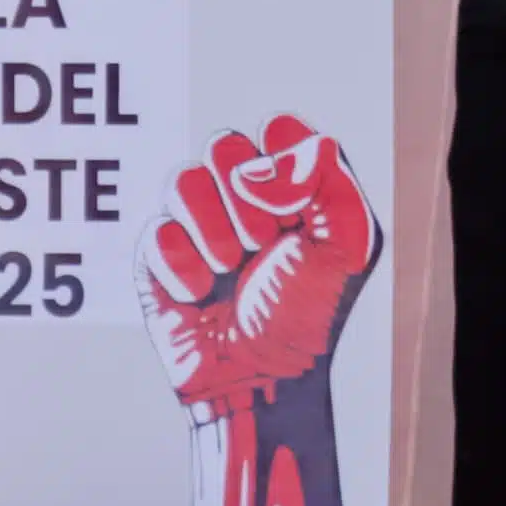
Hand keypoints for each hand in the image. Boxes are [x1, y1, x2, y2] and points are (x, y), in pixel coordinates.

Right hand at [142, 117, 381, 418]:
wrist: (263, 376)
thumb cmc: (308, 313)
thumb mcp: (348, 242)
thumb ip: (326, 175)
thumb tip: (255, 163)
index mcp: (288, 184)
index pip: (276, 129)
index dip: (284, 167)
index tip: (298, 215)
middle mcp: (239, 196)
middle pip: (222, 144)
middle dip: (246, 201)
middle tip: (263, 246)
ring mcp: (195, 223)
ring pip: (183, 180)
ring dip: (214, 233)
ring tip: (231, 272)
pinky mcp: (158, 255)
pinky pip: (157, 231)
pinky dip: (185, 269)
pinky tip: (201, 296)